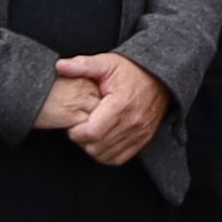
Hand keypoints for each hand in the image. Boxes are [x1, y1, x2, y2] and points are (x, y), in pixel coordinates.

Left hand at [53, 52, 170, 168]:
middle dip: (82, 139)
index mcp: (121, 104)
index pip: (90, 132)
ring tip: (91, 132)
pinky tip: (102, 140)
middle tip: (80, 126)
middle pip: (95, 146)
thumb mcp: (107, 63)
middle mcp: (132, 122)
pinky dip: (106, 153)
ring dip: (93, 147)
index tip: (74, 121)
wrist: (160, 78)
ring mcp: (139, 133)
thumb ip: (83, 65)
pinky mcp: (143, 139)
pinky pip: (118, 158)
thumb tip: (60, 66)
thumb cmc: (132, 71)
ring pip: (105, 155)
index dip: (75, 130)